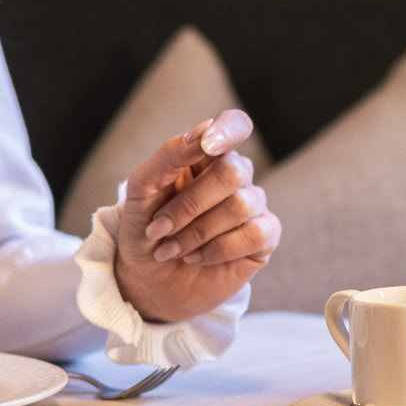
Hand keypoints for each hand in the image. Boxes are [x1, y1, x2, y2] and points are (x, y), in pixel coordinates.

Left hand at [114, 110, 279, 324]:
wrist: (145, 280)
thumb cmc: (143, 229)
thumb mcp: (141, 189)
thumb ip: (170, 155)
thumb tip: (204, 132)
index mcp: (205, 156)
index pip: (234, 125)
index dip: (229, 130)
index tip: (209, 145)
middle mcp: (235, 176)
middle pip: (232, 171)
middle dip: (190, 205)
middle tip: (160, 228)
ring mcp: (253, 206)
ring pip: (241, 205)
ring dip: (196, 232)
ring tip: (172, 248)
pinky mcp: (263, 239)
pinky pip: (255, 234)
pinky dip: (218, 249)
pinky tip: (197, 258)